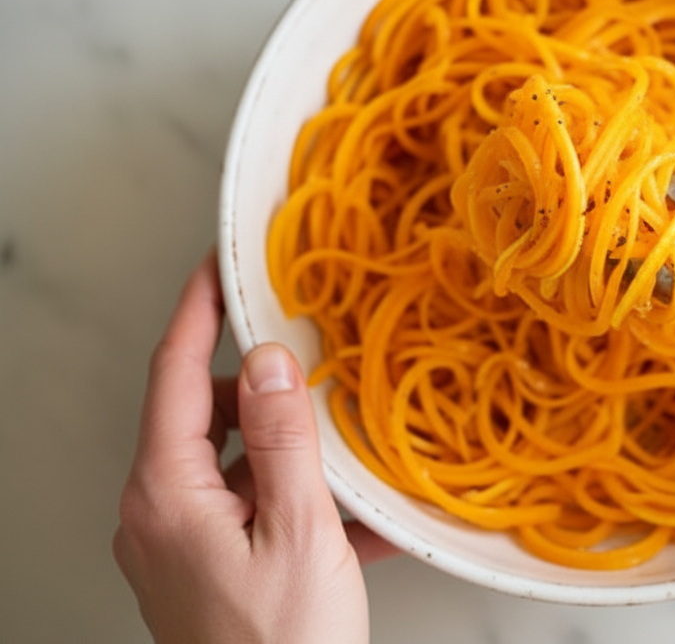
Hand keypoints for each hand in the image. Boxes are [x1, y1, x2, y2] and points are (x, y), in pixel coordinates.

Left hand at [113, 251, 396, 643]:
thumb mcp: (299, 533)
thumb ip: (283, 440)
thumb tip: (273, 360)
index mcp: (168, 495)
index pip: (177, 374)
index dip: (200, 311)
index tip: (220, 264)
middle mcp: (160, 514)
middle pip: (203, 414)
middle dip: (260, 384)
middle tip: (312, 361)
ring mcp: (181, 544)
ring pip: (231, 460)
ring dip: (286, 447)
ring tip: (345, 449)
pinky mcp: (208, 567)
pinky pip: (249, 507)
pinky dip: (296, 498)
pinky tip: (357, 514)